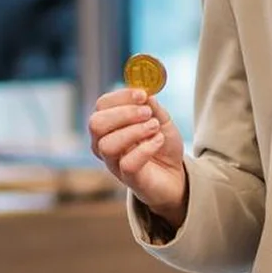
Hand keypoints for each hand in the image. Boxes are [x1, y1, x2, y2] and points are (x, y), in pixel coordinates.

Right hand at [88, 88, 187, 227]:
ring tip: (154, 128)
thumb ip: (152, 107)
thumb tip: (145, 93)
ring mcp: (113, 162)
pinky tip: (158, 141)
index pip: (102, 105)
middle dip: (123, 114)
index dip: (120, 97)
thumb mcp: (161, 120)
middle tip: (147, 113)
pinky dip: (146, 149)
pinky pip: (127, 163)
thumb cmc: (161, 144)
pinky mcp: (127, 178)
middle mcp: (103, 143)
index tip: (142, 95)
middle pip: (96, 124)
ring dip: (134, 131)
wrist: (175, 174)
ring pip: (107, 145)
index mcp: (109, 124)